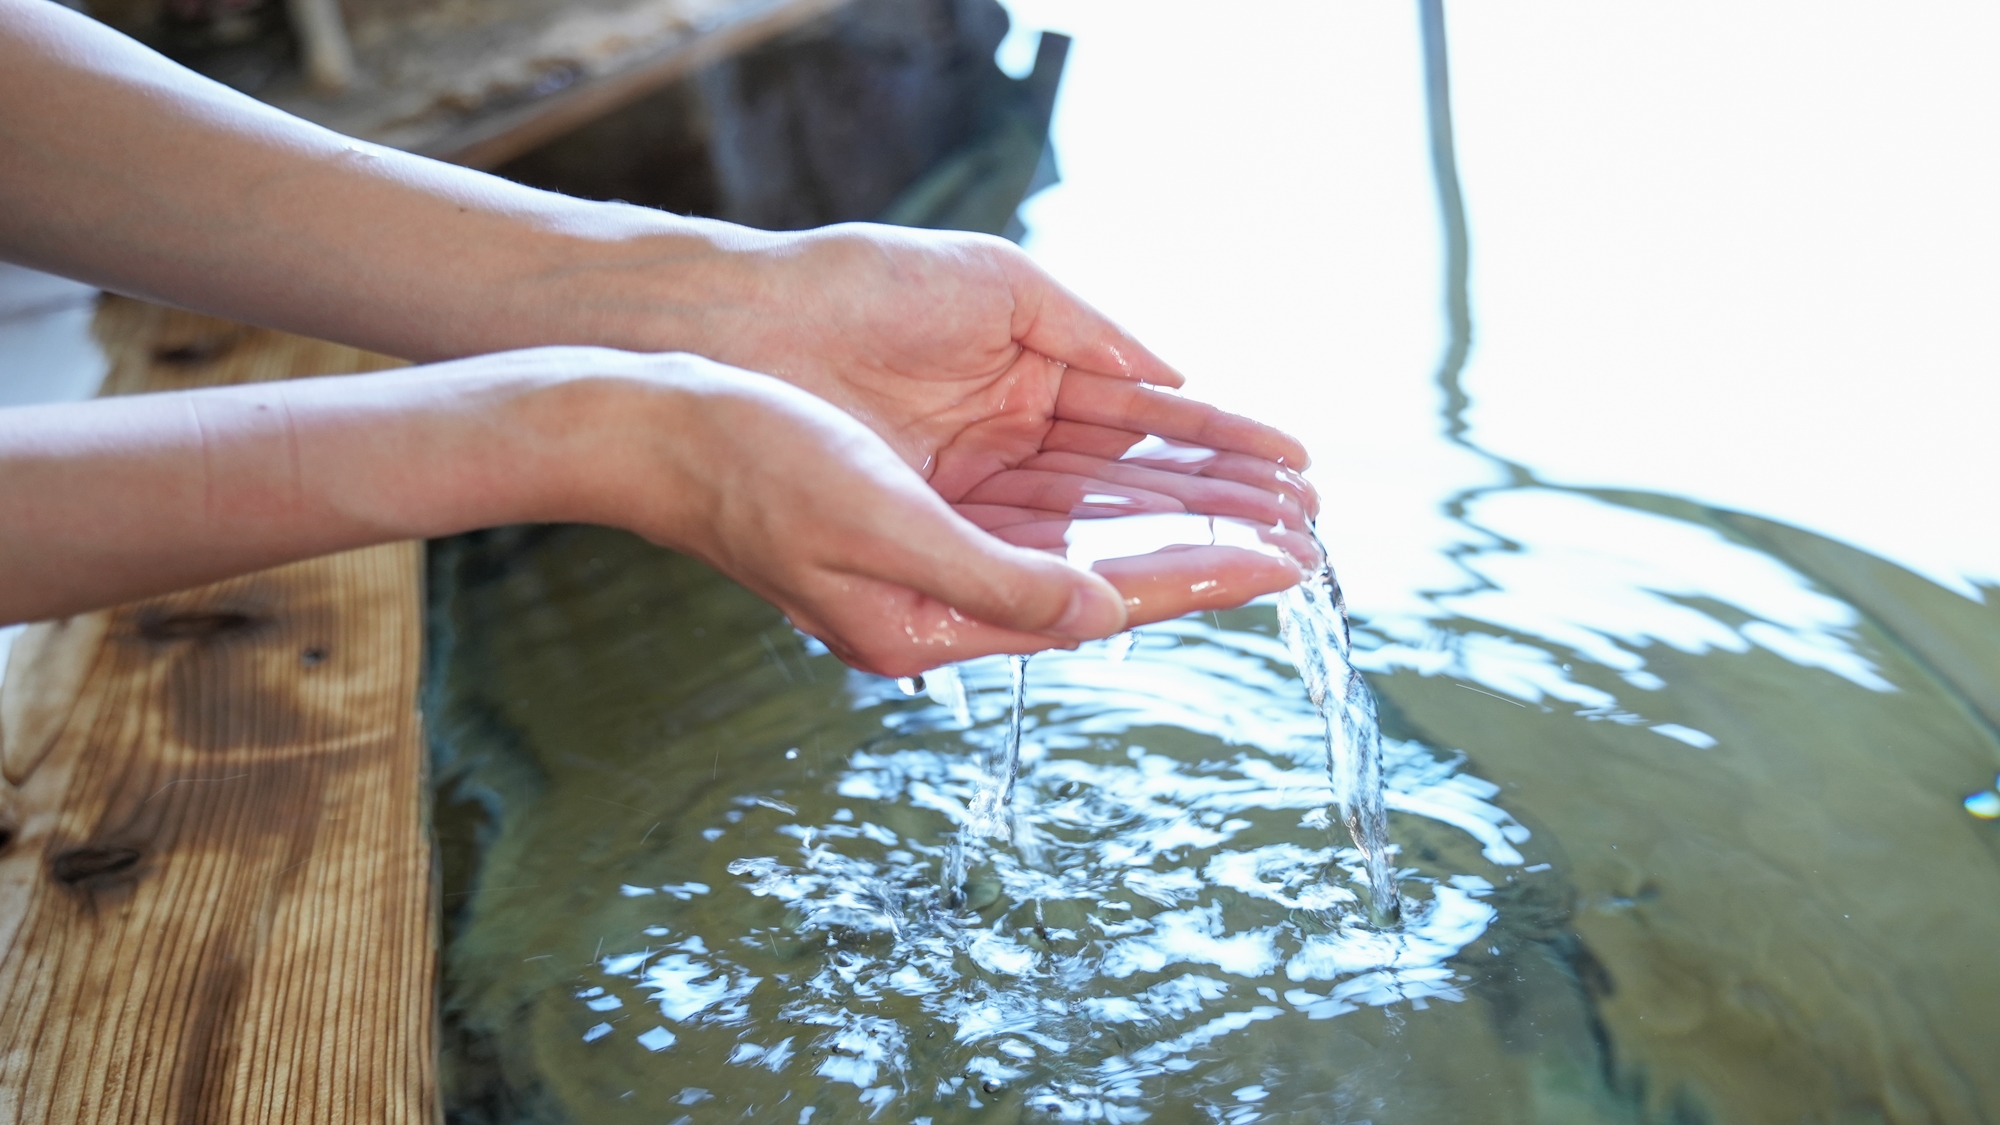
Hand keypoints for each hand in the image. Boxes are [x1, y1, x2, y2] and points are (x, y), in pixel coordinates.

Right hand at [634, 225, 1321, 642]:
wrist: (659, 422)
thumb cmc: (757, 469)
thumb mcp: (885, 528)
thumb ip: (1000, 579)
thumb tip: (1101, 616)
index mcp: (932, 625)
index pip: (1098, 607)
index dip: (1198, 580)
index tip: (1286, 564)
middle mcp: (940, 602)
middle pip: (1103, 582)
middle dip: (1201, 553)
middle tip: (1302, 538)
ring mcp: (928, 561)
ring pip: (1080, 540)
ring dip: (1164, 519)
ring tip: (1251, 506)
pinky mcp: (916, 516)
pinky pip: (1036, 509)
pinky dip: (1101, 495)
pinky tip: (1147, 478)